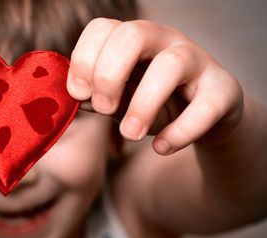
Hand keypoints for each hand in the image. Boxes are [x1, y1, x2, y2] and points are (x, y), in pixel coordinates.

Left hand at [67, 18, 243, 154]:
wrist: (204, 118)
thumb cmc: (152, 103)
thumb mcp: (119, 101)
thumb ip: (96, 98)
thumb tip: (75, 100)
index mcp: (133, 39)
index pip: (102, 29)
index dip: (83, 60)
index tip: (78, 94)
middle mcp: (165, 41)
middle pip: (133, 35)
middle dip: (109, 75)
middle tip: (103, 109)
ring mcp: (198, 61)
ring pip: (170, 65)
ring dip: (142, 104)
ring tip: (129, 134)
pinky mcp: (223, 90)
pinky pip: (205, 106)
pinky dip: (180, 131)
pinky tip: (162, 148)